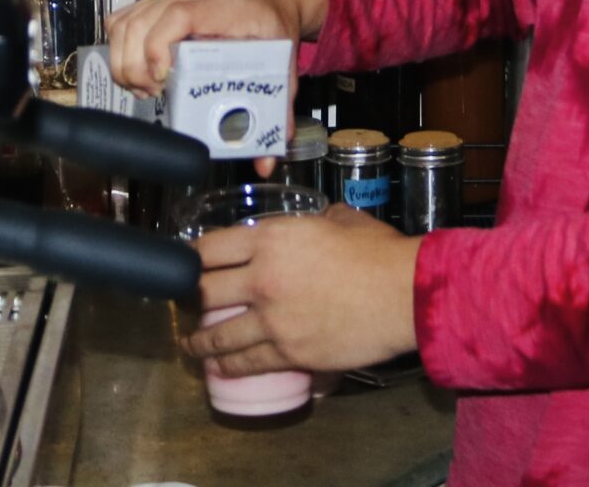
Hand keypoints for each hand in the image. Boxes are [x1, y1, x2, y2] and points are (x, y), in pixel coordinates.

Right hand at [104, 0, 326, 97]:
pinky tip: (135, 70)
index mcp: (223, 6)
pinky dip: (119, 47)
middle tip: (152, 95)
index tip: (161, 79)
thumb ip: (278, 111)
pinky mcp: (158, 0)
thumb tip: (265, 161)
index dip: (159, 47)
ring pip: (127, 21)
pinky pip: (124, 18)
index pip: (178, 16)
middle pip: (143, 22)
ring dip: (124, 60)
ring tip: (143, 88)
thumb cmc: (272, 23)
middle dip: (136, 66)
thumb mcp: (282, 63)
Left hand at [182, 204, 421, 374]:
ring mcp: (274, 320)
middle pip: (205, 291)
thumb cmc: (377, 252)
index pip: (210, 248)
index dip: (191, 257)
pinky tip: (219, 369)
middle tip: (185, 305)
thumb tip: (314, 224)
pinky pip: (248, 363)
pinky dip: (229, 368)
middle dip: (190, 299)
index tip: (184, 264)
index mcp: (270, 239)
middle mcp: (262, 279)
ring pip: (219, 336)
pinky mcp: (290, 354)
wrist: (404, 295)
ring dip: (200, 342)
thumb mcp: (339, 219)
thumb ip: (313, 222)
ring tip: (190, 346)